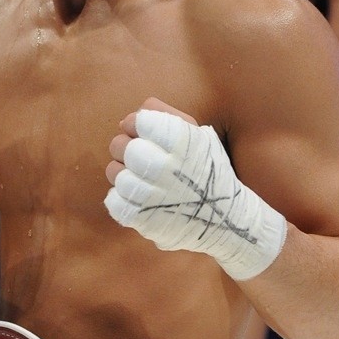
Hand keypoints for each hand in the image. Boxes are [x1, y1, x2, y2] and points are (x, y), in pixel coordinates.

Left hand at [104, 97, 286, 281]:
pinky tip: (139, 198)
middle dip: (125, 147)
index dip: (136, 123)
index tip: (143, 132)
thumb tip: (124, 121)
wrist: (225, 219)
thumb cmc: (207, 171)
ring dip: (123, 174)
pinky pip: (113, 200)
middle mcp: (166, 167)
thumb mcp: (201, 137)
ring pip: (114, 173)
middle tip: (139, 156)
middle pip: (121, 145)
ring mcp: (153, 196)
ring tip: (141, 178)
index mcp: (182, 142)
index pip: (139, 120)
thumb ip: (167, 119)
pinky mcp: (143, 219)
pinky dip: (121, 199)